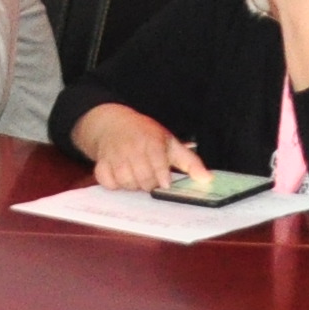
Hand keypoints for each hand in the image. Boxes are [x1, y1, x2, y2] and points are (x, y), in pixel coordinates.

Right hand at [73, 103, 200, 193]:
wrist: (113, 123)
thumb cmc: (145, 135)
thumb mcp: (170, 143)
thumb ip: (190, 162)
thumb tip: (207, 179)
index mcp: (151, 141)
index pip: (156, 161)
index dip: (161, 175)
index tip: (165, 184)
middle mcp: (131, 147)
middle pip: (142, 177)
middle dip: (149, 183)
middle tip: (152, 180)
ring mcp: (114, 155)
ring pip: (125, 181)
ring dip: (133, 185)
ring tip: (138, 179)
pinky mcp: (101, 162)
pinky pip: (106, 181)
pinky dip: (114, 184)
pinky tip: (121, 178)